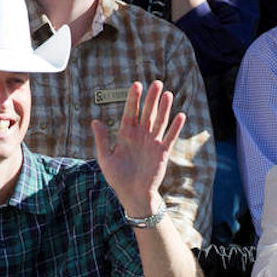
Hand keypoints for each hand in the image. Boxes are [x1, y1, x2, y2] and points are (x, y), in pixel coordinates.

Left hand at [91, 81, 184, 215]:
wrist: (132, 194)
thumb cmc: (117, 178)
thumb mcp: (105, 159)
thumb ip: (102, 140)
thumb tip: (95, 121)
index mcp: (125, 134)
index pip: (130, 112)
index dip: (133, 99)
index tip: (136, 85)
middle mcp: (140, 135)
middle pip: (147, 113)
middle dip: (151, 98)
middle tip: (156, 83)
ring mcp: (152, 143)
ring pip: (159, 122)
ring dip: (164, 108)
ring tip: (168, 94)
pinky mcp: (162, 152)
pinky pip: (170, 138)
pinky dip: (175, 128)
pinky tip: (180, 115)